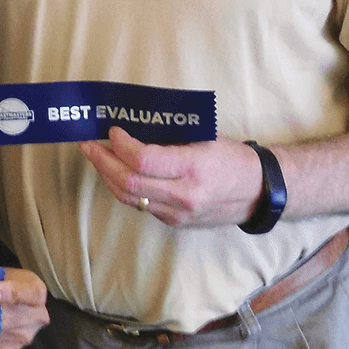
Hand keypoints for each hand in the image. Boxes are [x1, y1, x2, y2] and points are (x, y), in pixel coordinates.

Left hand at [79, 126, 263, 226]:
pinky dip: (124, 188)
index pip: (142, 160)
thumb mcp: (205, 138)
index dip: (120, 145)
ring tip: (96, 157)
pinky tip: (117, 173)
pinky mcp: (176, 222)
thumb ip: (170, 137)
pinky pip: (141, 205)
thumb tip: (133, 126)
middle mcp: (184, 195)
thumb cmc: (233, 158)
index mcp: (193, 167)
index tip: (113, 130)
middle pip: (128, 183)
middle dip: (102, 162)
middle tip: (88, 145)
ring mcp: (179, 213)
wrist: (260, 192)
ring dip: (107, 176)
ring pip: (130, 198)